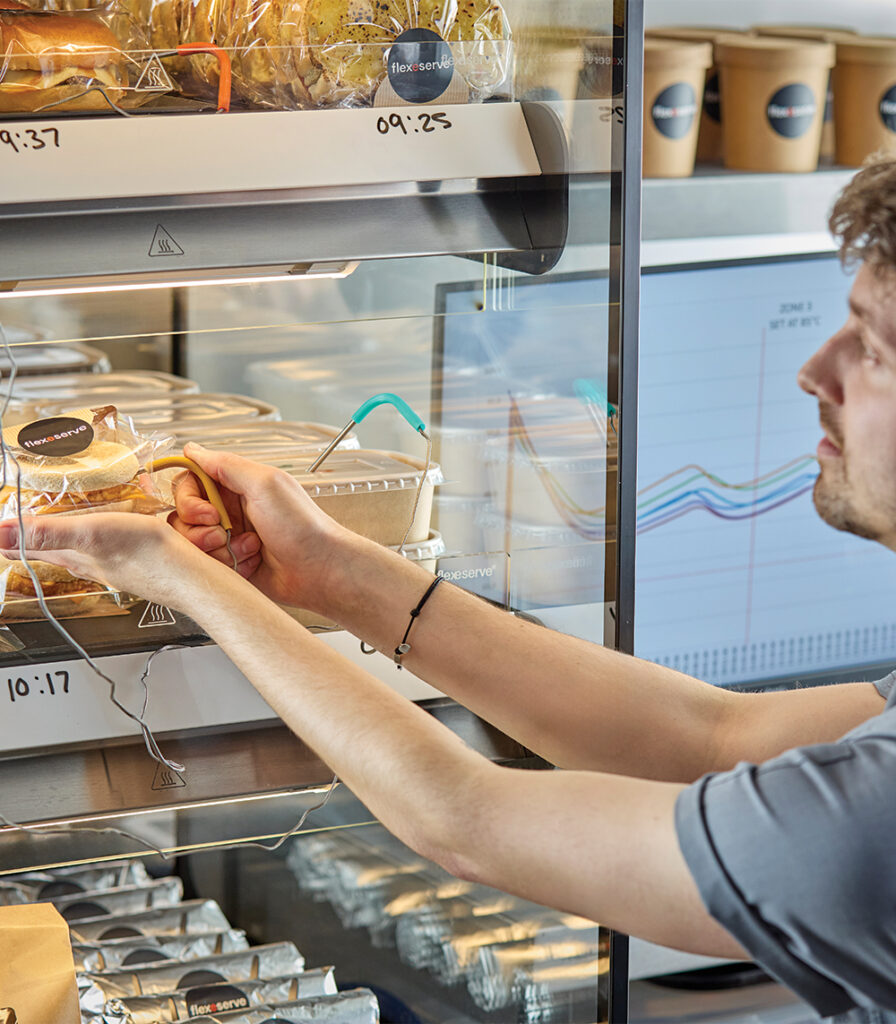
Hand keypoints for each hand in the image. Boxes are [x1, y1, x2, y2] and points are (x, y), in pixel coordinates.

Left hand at [0, 512, 210, 611]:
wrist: (190, 575)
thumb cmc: (148, 556)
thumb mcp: (91, 533)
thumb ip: (47, 532)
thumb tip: (0, 534)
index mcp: (72, 556)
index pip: (25, 549)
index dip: (8, 537)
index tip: (1, 526)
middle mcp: (88, 563)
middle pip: (49, 549)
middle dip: (32, 534)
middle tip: (19, 522)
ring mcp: (110, 564)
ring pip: (77, 548)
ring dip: (63, 534)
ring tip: (55, 521)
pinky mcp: (132, 561)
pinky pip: (105, 545)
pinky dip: (97, 533)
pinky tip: (108, 528)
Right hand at [169, 443, 348, 609]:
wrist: (320, 569)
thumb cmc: (301, 525)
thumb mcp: (264, 484)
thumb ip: (225, 465)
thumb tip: (192, 449)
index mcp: (237, 485)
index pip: (190, 483)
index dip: (190, 499)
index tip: (208, 512)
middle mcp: (230, 509)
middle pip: (184, 515)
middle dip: (199, 528)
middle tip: (222, 532)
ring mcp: (230, 537)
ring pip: (193, 542)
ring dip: (216, 548)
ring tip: (246, 548)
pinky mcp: (231, 563)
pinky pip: (207, 564)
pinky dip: (227, 564)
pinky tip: (251, 562)